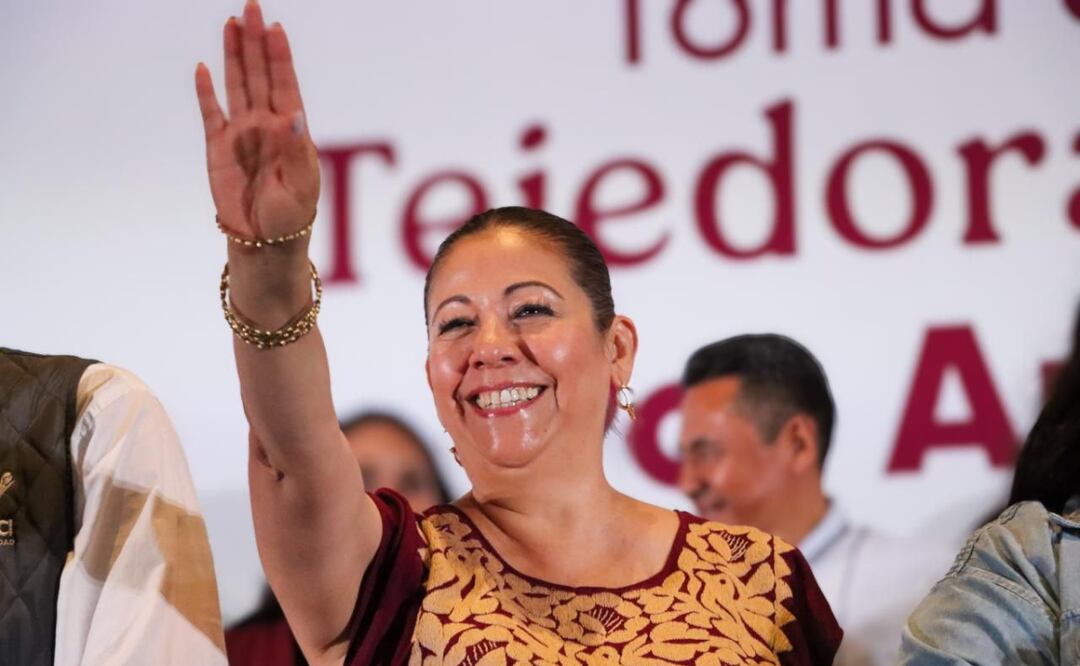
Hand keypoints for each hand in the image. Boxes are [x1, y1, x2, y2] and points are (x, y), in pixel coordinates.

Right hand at [195, 1, 318, 243]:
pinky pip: (210, 114)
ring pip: (236, 85)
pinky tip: (203, 68)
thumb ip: (296, 150)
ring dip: (234, 56)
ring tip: (232, 24)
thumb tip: (295, 116)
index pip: (286, 85)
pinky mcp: (217, 147)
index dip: (280, 57)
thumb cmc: (291, 214)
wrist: (265, 240)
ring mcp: (241, 133)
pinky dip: (206, 92)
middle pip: (260, 75)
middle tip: (251, 7)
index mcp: (291, 131)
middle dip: (255, 42)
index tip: (275, 28)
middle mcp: (266, 124)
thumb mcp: (301, 184)